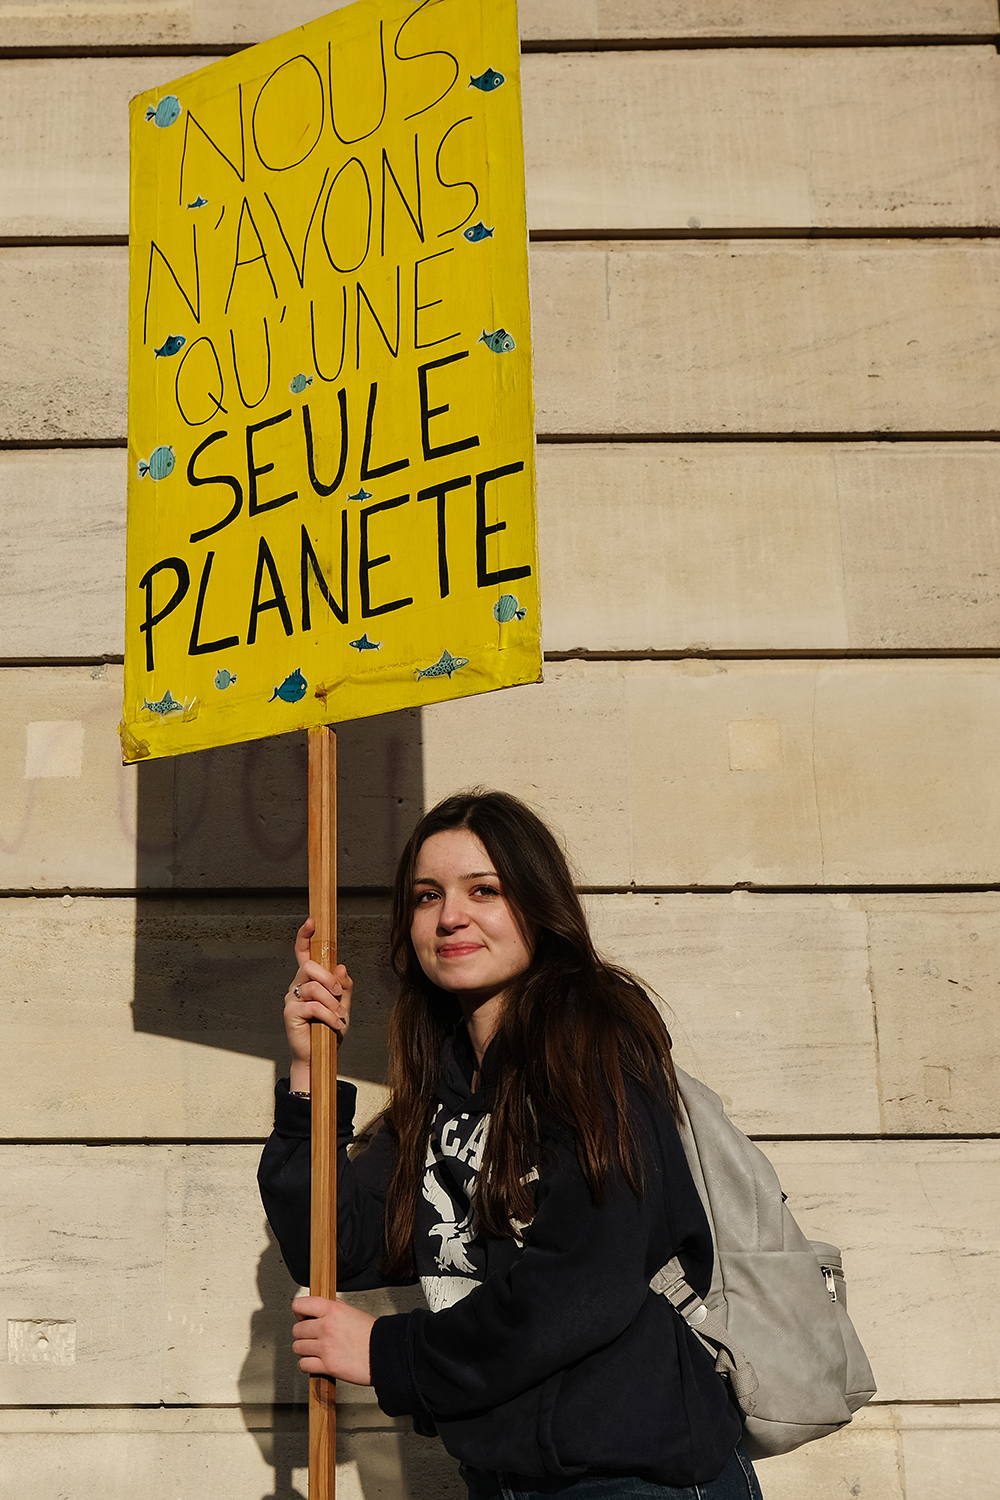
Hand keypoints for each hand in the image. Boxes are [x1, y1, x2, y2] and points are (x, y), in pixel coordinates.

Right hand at [284, 918, 352, 1088]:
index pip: (304, 953)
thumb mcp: (342, 1005)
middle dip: (328, 979)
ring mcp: (292, 998)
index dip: (305, 936)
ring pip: (313, 987)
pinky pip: (313, 1006)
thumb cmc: (329, 1029)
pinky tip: (335, 1024)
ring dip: (331, 1002)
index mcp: (309, 979)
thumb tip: (340, 966)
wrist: (320, 1055)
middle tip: (339, 994)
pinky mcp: (291, 1012)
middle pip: (310, 967)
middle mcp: (298, 985)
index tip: (311, 922)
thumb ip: (343, 986)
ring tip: (339, 1017)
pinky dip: (328, 1015)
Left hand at [291, 1295, 373, 1383]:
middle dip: (303, 1334)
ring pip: (297, 1347)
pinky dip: (308, 1365)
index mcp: (332, 1310)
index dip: (299, 1312)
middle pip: (297, 1329)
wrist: (385, 1353)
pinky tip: (316, 1362)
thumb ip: (334, 1308)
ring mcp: (325, 1347)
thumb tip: (321, 1306)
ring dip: (305, 1350)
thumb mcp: (353, 1312)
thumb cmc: (372, 1334)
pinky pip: (304, 1365)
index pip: (300, 1305)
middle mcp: (326, 1327)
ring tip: (316, 1350)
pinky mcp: (327, 1366)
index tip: (302, 1317)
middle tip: (313, 1337)